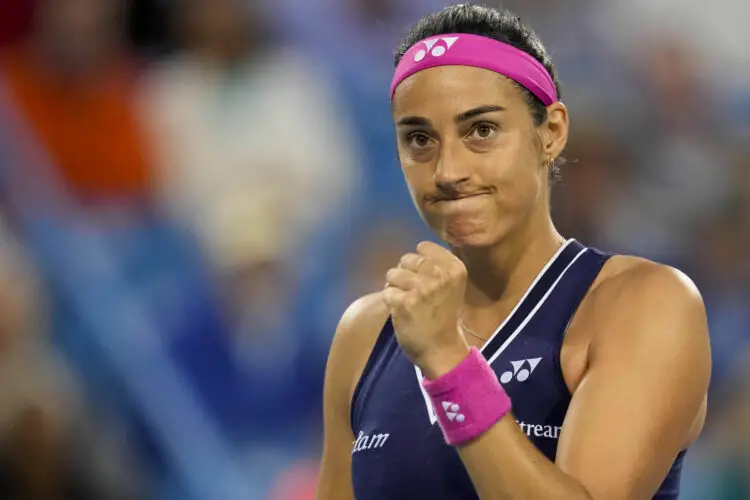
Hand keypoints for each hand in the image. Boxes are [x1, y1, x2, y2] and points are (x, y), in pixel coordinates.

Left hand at [382, 241, 469, 376]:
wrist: (442, 349)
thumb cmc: (443, 315)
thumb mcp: (451, 285)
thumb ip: (435, 265)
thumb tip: (412, 253)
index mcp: (454, 268)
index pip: (423, 247)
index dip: (418, 263)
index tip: (425, 280)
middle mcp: (440, 275)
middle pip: (406, 259)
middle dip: (405, 275)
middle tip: (416, 295)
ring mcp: (422, 288)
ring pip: (392, 274)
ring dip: (396, 288)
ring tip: (409, 303)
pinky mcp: (404, 302)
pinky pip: (386, 292)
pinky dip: (390, 303)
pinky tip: (403, 313)